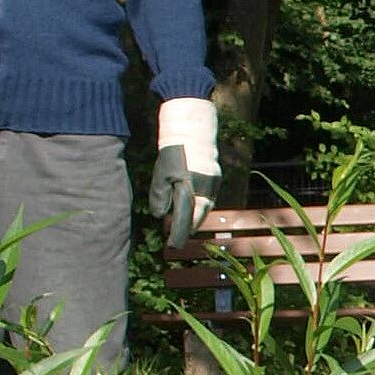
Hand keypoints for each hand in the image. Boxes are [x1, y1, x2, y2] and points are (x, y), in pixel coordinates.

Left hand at [150, 96, 221, 249]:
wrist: (194, 127)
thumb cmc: (174, 149)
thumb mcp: (161, 171)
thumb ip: (159, 195)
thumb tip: (159, 215)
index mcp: (190, 189)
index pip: (183, 219)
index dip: (177, 235)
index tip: (171, 248)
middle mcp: (205, 190)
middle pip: (196, 218)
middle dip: (185, 229)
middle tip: (174, 241)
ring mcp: (213, 185)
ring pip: (203, 210)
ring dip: (192, 219)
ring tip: (181, 227)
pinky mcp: (215, 179)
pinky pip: (207, 200)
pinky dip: (197, 208)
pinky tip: (189, 209)